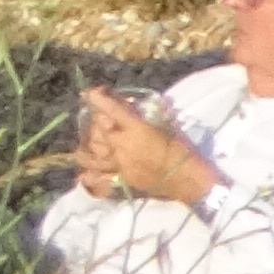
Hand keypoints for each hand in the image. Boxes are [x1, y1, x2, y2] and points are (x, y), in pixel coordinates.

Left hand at [81, 96, 214, 208]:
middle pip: (98, 129)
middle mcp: (122, 145)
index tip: (88, 93)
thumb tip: (137, 107)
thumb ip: (150, 116)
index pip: (111, 110)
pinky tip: (84, 172)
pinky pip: (98, 176)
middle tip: (100, 116)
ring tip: (89, 138)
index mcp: (136, 129)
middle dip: (96, 119)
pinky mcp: (121, 178)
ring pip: (93, 151)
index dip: (97, 99)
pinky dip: (89, 173)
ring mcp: (119, 163)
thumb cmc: (182, 150)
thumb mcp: (167, 127)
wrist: (188, 180)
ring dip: (90, 142)